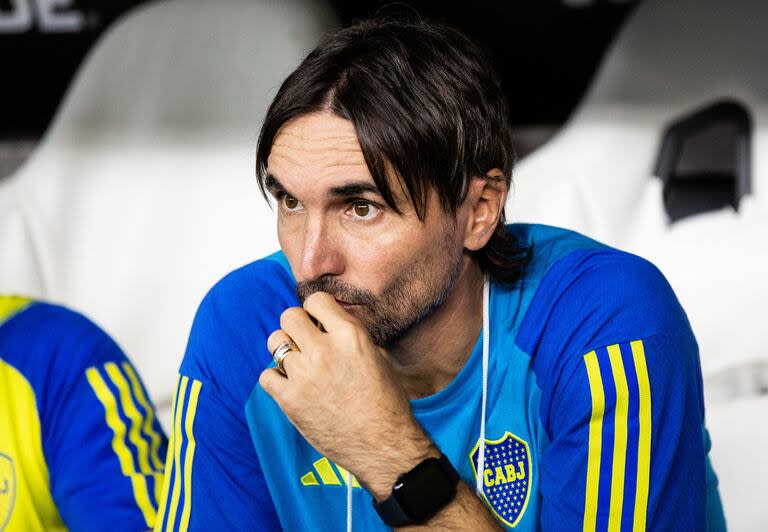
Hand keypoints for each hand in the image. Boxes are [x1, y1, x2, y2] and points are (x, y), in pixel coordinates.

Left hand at [259, 291, 437, 497]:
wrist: (384, 445)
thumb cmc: (386, 402)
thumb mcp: (378, 356)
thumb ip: (350, 335)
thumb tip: (329, 323)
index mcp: (350, 334)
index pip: (315, 300)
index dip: (316, 311)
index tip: (319, 323)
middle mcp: (324, 350)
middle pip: (288, 316)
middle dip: (296, 326)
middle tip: (305, 341)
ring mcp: (304, 375)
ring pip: (275, 342)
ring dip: (286, 350)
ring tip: (299, 364)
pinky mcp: (290, 400)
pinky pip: (266, 376)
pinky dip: (276, 379)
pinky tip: (292, 386)